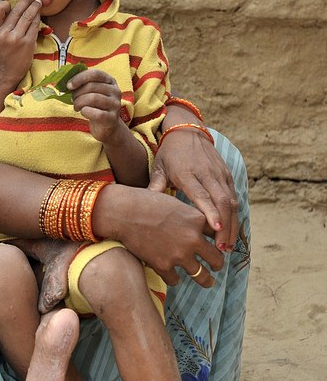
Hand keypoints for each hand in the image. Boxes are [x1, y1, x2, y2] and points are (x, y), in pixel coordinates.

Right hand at [0, 0, 40, 88]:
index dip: (5, 4)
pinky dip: (38, 18)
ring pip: (28, 16)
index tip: (11, 3)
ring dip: (34, 7)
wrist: (6, 73)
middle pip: (17, 11)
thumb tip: (15, 7)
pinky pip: (34, 26)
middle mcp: (5, 33)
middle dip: (26, 0)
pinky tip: (39, 15)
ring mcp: (17, 38)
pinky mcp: (28, 43)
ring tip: (38, 2)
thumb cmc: (2, 54)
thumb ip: (2, 24)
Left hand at [67, 68, 123, 143]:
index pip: (95, 74)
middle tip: (73, 100)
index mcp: (110, 81)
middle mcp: (115, 91)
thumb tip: (67, 83)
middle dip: (77, 93)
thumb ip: (82, 85)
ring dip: (79, 103)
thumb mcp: (90, 93)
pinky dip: (86, 112)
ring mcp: (115, 104)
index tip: (68, 86)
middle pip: (92, 86)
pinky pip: (96, 113)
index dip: (80, 78)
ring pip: (93, 98)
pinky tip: (83, 112)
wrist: (106, 126)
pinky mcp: (112, 118)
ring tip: (76, 107)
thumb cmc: (95, 107)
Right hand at [95, 184, 224, 286]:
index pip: (219, 235)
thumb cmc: (147, 203)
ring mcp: (178, 255)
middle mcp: (192, 239)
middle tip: (217, 266)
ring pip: (202, 276)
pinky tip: (173, 275)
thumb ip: (192, 217)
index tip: (219, 246)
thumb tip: (203, 229)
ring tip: (207, 281)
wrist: (124, 213)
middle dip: (218, 264)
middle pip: (217, 259)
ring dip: (206, 279)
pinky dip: (175, 278)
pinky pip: (176, 280)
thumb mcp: (176, 203)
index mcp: (198, 220)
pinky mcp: (163, 266)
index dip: (219, 241)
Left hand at [148, 128, 238, 250]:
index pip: (202, 195)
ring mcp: (219, 174)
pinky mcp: (227, 174)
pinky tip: (232, 231)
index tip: (215, 230)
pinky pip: (234, 197)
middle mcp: (207, 174)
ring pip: (231, 201)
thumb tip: (144, 206)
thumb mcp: (158, 168)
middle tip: (221, 248)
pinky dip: (235, 215)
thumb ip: (155, 187)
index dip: (210, 212)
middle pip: (222, 201)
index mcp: (188, 173)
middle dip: (225, 226)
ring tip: (227, 245)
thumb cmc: (169, 155)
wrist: (187, 132)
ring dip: (232, 224)